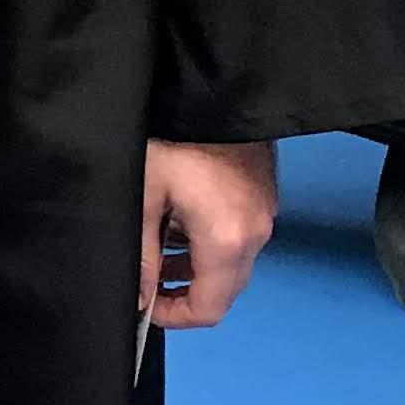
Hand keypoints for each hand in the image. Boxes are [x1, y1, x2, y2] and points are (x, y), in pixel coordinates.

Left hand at [142, 139, 275, 331]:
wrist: (209, 88)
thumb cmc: (171, 137)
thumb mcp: (144, 197)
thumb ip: (141, 255)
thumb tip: (138, 298)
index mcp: (228, 238)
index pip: (209, 308)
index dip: (174, 317)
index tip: (146, 307)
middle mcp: (256, 232)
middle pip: (224, 290)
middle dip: (183, 292)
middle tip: (147, 278)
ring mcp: (265, 213)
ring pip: (232, 264)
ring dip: (196, 267)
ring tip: (156, 248)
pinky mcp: (264, 196)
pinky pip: (239, 237)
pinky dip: (210, 243)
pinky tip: (179, 223)